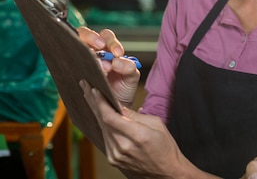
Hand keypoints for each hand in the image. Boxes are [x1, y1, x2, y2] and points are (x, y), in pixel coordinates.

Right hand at [77, 26, 139, 106]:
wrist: (116, 106)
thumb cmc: (123, 87)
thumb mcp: (131, 77)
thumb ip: (129, 67)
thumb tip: (117, 61)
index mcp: (109, 50)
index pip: (106, 36)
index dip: (111, 41)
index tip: (117, 53)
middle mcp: (94, 53)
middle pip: (86, 34)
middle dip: (92, 38)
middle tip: (100, 48)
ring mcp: (83, 61)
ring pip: (77, 47)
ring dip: (86, 53)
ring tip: (99, 67)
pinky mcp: (74, 73)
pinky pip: (69, 63)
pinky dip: (74, 64)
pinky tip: (84, 72)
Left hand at [80, 80, 201, 178]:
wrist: (166, 170)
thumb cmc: (165, 146)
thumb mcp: (155, 123)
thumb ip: (134, 115)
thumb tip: (118, 105)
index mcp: (137, 135)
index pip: (111, 117)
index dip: (100, 103)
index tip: (95, 90)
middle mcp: (123, 147)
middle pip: (103, 122)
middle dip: (94, 103)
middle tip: (87, 88)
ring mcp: (116, 155)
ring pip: (102, 129)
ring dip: (97, 113)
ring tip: (91, 98)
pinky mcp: (113, 160)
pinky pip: (105, 138)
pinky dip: (103, 126)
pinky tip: (101, 116)